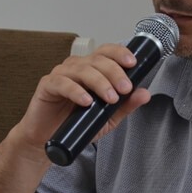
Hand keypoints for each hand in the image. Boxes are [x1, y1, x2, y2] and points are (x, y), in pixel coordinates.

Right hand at [18, 44, 151, 148]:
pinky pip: (62, 83)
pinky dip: (76, 91)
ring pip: (82, 69)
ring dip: (99, 82)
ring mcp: (61, 74)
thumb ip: (125, 105)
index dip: (119, 53)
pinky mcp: (47, 85)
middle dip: (114, 73)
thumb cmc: (76, 124)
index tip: (132, 63)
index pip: (106, 52)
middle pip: (97, 60)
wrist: (48, 140)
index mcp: (91, 68)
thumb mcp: (107, 117)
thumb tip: (145, 93)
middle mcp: (76, 67)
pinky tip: (86, 101)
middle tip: (124, 89)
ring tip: (109, 98)